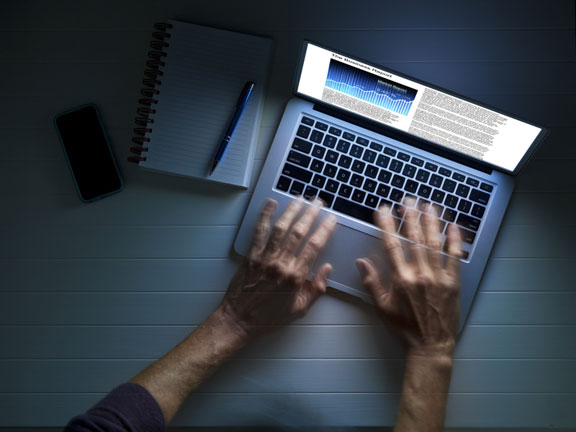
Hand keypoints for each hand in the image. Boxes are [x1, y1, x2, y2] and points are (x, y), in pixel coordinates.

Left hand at [219, 197, 336, 340]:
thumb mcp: (299, 309)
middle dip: (311, 214)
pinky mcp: (251, 256)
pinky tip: (271, 204)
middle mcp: (281, 264)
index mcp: (296, 277)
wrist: (240, 320)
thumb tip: (327, 269)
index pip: (315, 246)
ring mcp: (265, 258)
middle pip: (299, 232)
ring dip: (291, 211)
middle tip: (318, 202)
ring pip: (281, 228)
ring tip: (300, 199)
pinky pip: (259, 232)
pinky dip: (265, 216)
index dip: (325, 229)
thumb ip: (316, 288)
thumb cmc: (269, 318)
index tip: (331, 219)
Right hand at [356, 199, 461, 356]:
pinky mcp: (454, 282)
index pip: (391, 245)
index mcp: (400, 279)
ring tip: (427, 205)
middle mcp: (420, 274)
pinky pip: (455, 257)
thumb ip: (371, 282)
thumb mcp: (381, 307)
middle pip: (414, 238)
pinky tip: (453, 225)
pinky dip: (454, 240)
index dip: (386, 225)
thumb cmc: (403, 328)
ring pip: (434, 243)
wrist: (430, 346)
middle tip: (407, 199)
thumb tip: (360, 262)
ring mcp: (439, 277)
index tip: (383, 210)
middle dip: (409, 216)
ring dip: (430, 221)